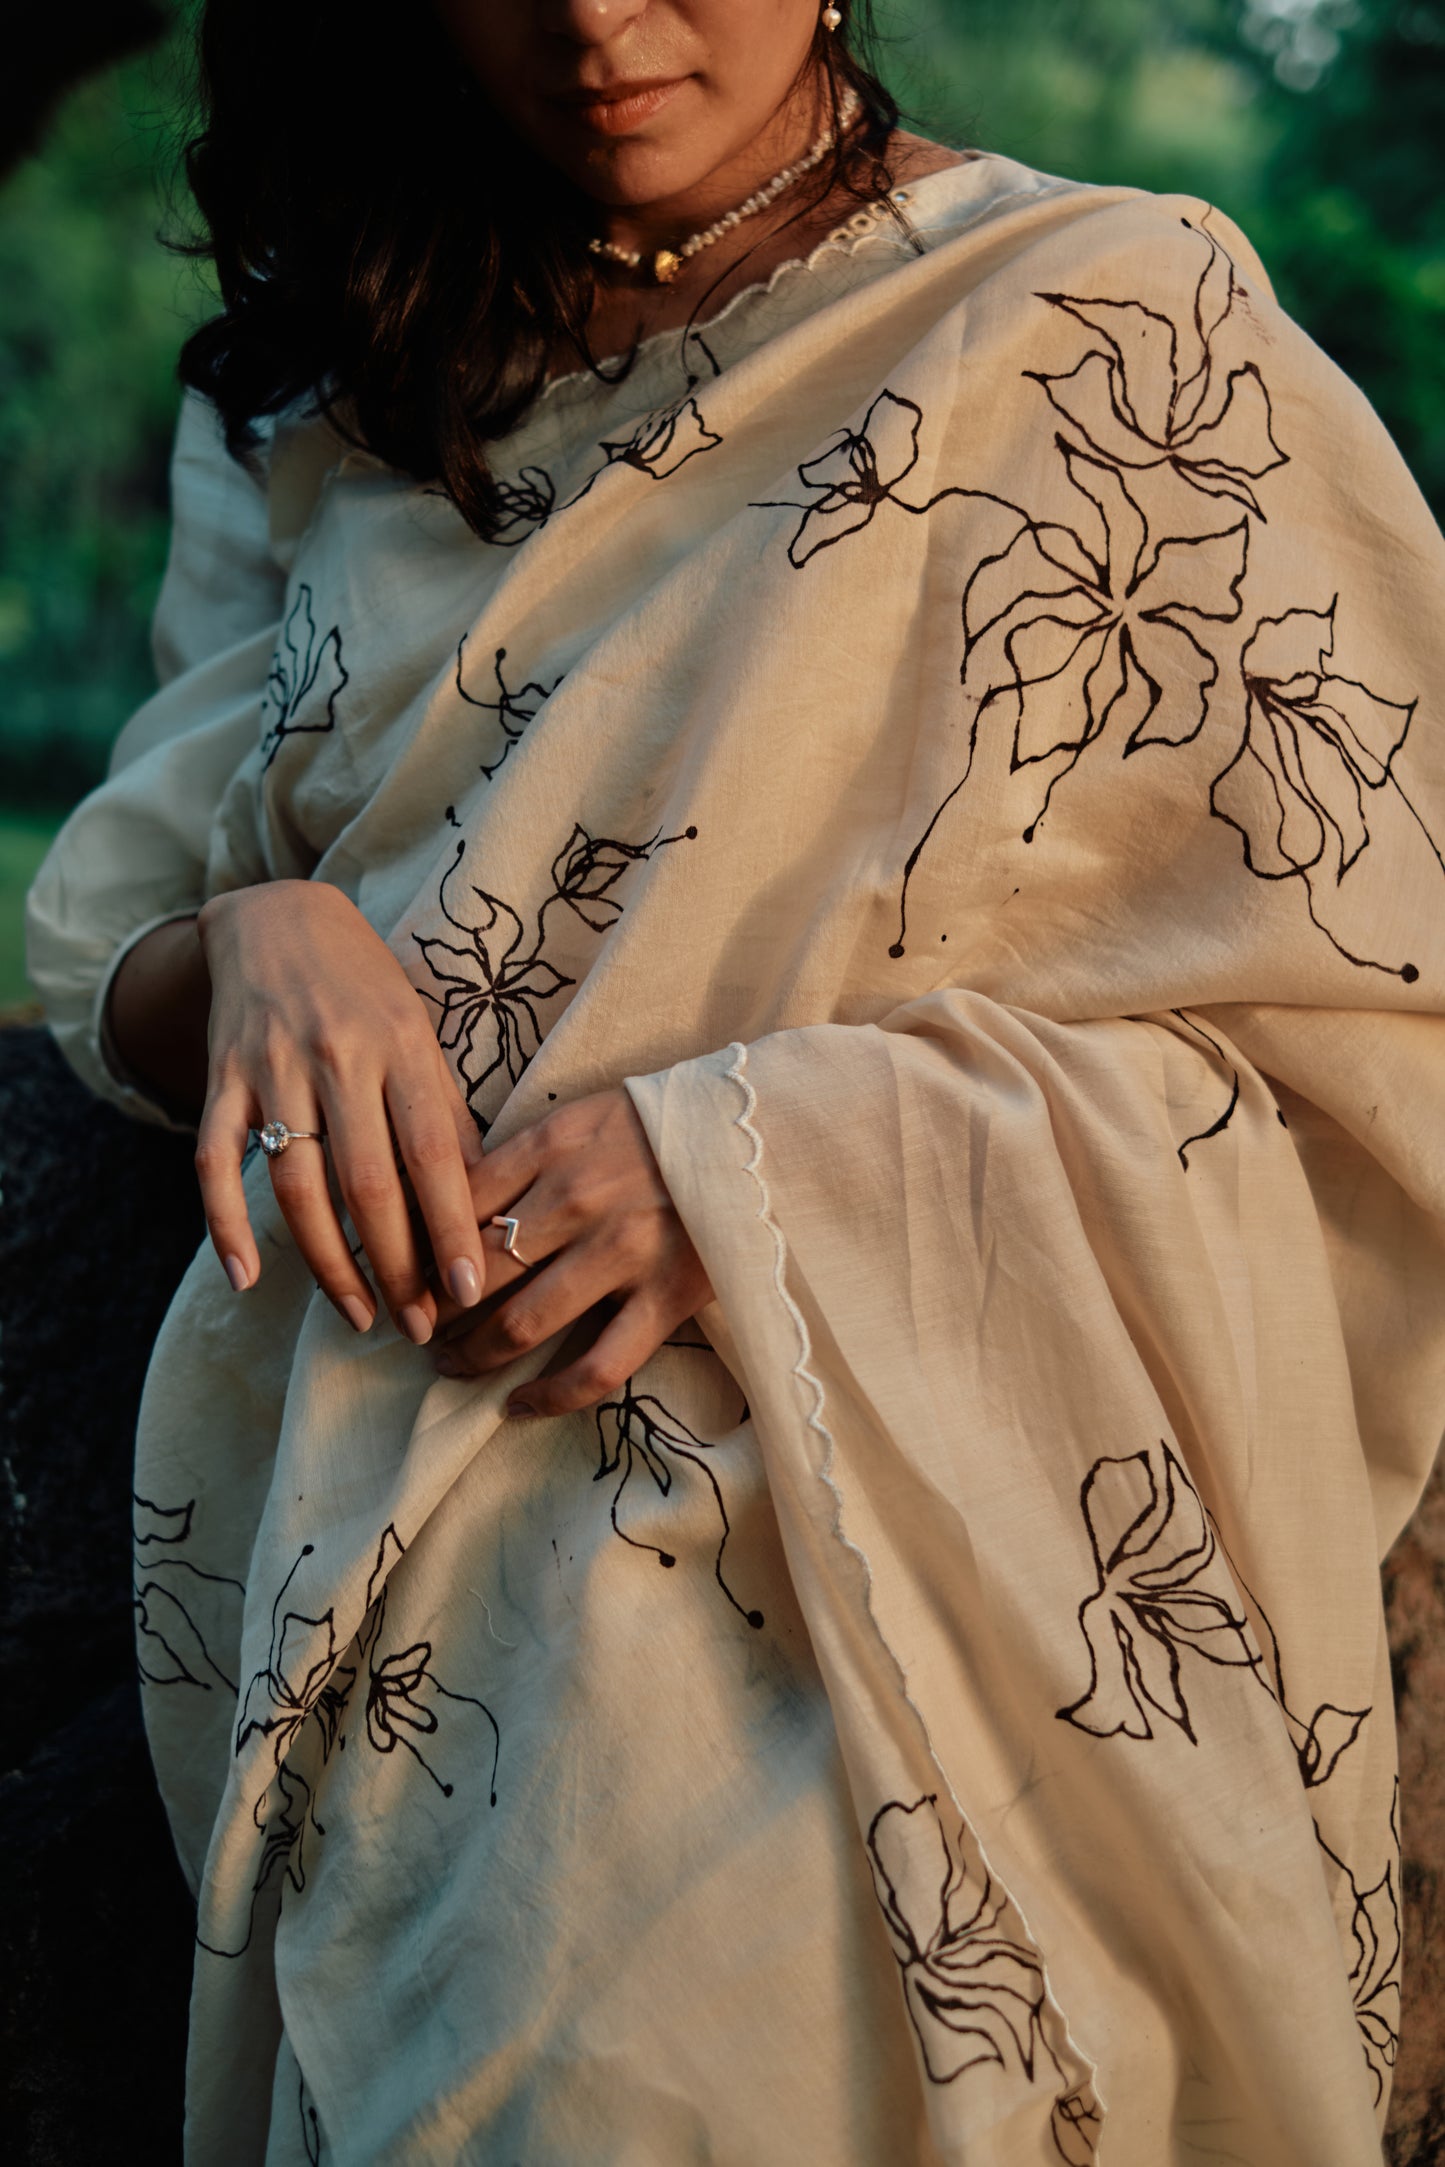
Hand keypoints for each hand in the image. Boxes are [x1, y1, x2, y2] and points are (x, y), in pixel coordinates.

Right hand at [193, 881, 487, 1341]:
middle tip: (417, 1327)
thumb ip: (446, 1112)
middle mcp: (339, 1056)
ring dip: (328, 1262)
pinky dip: (228, 1224)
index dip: (451, 1226)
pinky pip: (216, 1162)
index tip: (467, 1292)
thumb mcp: (421, 1035)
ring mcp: (274, 1068)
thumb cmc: (368, 990)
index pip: (433, 1152)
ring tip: (359, 1314)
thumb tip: (485, 1200)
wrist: (277, 919)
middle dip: (396, 1265)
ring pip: (298, 1185)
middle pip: (367, 1181)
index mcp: (403, 1045)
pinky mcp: (222, 1079)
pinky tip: (247, 1278)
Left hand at [431, 1088, 711, 1416]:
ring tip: (449, 1367)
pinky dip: (549, 1397)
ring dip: (471, 1355)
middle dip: (432, 1310)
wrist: (761, 1132)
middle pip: (475, 1271)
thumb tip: (449, 1203)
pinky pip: (596, 1365)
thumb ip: (522, 1156)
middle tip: (413, 1329)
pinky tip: (517, 1408)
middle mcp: (577, 1200)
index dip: (416, 1248)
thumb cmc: (662, 1125)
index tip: (401, 1273)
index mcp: (552, 1146)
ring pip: (520, 1324)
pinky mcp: (666, 1298)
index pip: (455, 1205)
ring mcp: (621, 1254)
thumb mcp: (582, 1115)